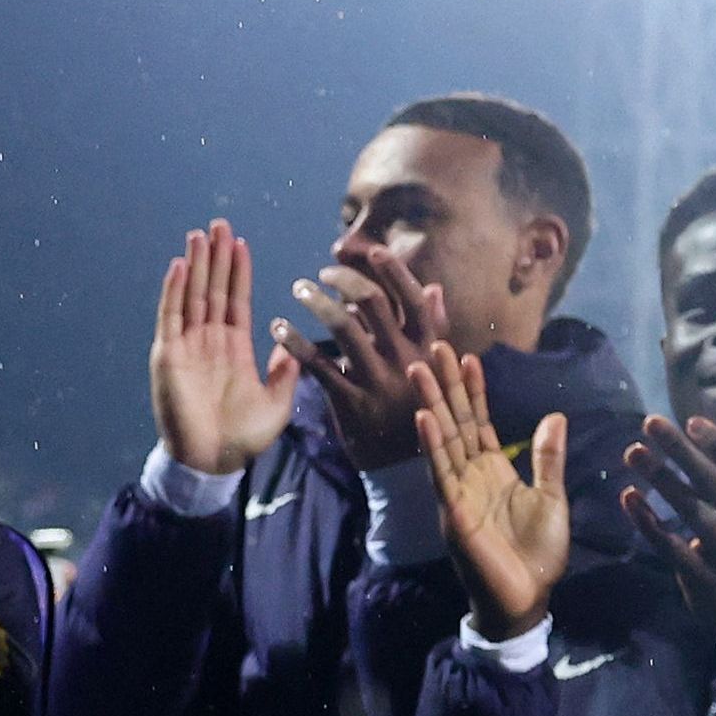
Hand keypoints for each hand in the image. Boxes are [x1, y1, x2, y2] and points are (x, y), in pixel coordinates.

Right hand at [150, 223, 296, 475]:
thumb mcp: (277, 401)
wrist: (214, 462)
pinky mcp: (168, 356)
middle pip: (213, 289)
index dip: (238, 271)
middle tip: (220, 223)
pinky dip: (173, 291)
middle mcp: (209, 341)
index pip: (236, 299)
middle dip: (216, 257)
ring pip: (191, 296)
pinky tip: (178, 266)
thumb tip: (294, 342)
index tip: (241, 243)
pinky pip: (170, 317)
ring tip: (200, 234)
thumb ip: (285, 371)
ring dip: (195, 265)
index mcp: (234, 347)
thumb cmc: (245, 437)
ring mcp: (187, 346)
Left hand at [276, 240, 443, 468]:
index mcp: (429, 347)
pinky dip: (295, 342)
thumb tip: (434, 287)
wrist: (407, 465)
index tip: (372, 251)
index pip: (414, 299)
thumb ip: (432, 328)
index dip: (394, 271)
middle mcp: (406, 359)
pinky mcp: (352, 402)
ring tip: (298, 290)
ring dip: (316, 302)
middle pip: (374, 304)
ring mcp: (379, 380)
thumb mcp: (436, 368)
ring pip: (344, 328)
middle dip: (343, 280)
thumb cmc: (419, 407)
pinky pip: (318, 365)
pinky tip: (279, 328)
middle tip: (320, 274)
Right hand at [409, 344, 568, 641]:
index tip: (467, 356)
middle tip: (433, 346)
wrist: (527, 598)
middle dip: (445, 385)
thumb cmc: (537, 552)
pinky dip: (433, 445)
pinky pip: (441, 473)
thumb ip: (548, 457)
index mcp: (493, 470)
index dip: (473, 390)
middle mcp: (470, 476)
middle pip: (455, 421)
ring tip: (420, 369)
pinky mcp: (454, 512)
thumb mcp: (551, 496)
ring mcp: (458, 492)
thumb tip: (555, 415)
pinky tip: (425, 417)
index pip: (478, 421)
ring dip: (431, 403)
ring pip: (442, 440)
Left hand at [622, 407, 715, 639]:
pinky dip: (649, 523)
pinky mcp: (702, 580)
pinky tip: (629, 499)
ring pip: (690, 513)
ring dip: (661, 480)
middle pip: (713, 486)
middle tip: (650, 423)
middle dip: (680, 452)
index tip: (691, 422)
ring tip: (633, 453)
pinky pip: (671, 548)